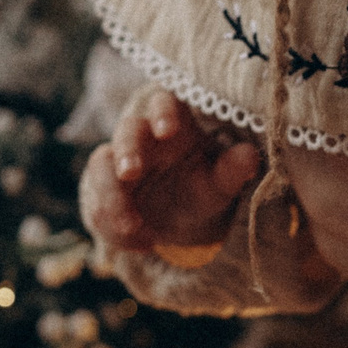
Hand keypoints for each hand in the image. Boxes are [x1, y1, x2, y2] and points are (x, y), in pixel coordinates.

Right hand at [80, 91, 262, 252]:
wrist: (180, 221)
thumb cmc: (202, 189)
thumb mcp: (220, 184)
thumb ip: (232, 170)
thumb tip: (251, 155)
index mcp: (173, 126)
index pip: (163, 103)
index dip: (162, 112)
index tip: (167, 130)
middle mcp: (141, 139)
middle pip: (126, 131)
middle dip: (126, 151)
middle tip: (130, 174)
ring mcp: (115, 164)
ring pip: (101, 167)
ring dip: (110, 196)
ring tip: (131, 227)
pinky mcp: (100, 192)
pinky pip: (96, 206)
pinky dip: (113, 228)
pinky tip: (142, 244)